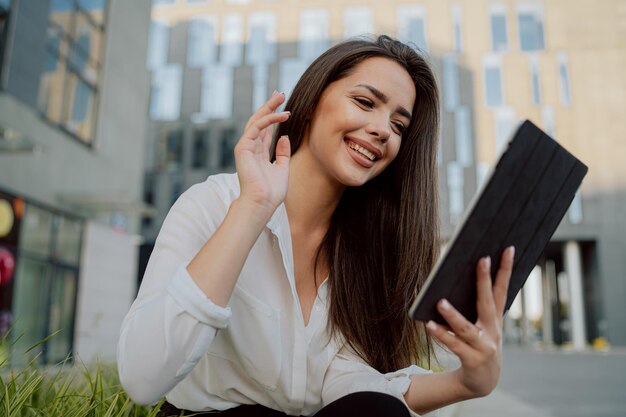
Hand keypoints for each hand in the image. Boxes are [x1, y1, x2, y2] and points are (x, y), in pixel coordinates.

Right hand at [234, 91, 290, 216]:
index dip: (273, 117)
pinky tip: (282, 115)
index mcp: (258, 153)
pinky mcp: (243, 147)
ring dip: (268, 107)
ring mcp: (246, 147)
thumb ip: (282, 153)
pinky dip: (269, 119)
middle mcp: (251, 148)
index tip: (282, 105)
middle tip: (279, 93)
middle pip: (260, 121)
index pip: (266, 130)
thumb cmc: (271, 192)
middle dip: (269, 106)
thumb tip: (284, 136)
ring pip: (256, 120)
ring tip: (280, 96)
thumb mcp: (282, 169)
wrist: (261, 203)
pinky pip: (256, 128)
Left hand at [426, 246, 514, 398]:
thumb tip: (455, 280)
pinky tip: (429, 325)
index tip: (509, 249)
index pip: (503, 290)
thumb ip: (475, 307)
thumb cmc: (478, 346)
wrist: (483, 382)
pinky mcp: (472, 360)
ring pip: (466, 328)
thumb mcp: (482, 326)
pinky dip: (442, 335)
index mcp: (495, 319)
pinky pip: (454, 346)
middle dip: (485, 280)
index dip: (506, 270)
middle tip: (481, 259)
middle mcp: (492, 331)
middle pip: (488, 302)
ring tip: (440, 301)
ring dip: (453, 315)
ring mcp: (483, 347)